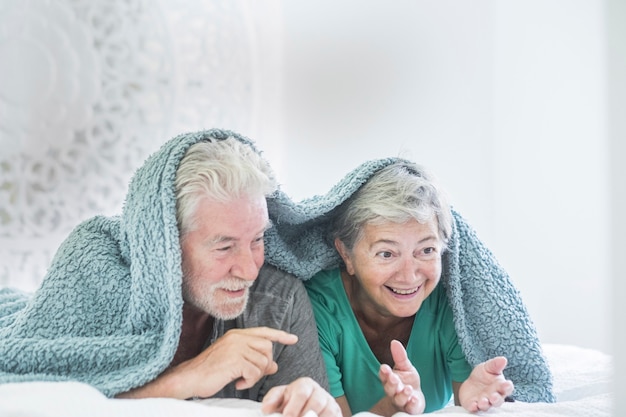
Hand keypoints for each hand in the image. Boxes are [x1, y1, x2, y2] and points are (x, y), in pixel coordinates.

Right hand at [157, 327, 297, 398]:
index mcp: (236, 335)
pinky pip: (255, 373)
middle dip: (265, 364)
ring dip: (256, 376)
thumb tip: (274, 365)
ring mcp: (236, 348)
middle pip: (267, 348)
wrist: (189, 378)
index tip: (293, 339)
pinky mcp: (235, 360)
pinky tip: (237, 383)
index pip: (264, 332)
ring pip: (263, 362)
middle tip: (252, 375)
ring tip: (241, 380)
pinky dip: (249, 382)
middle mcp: (238, 338)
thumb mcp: (234, 362)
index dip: (280, 335)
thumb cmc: (209, 371)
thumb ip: (253, 359)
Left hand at [261, 377, 340, 416]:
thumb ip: (272, 400)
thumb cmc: (290, 401)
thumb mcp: (279, 398)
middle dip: (305, 415)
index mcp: (305, 384)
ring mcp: (330, 403)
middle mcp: (319, 392)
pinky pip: (334, 416)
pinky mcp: (337, 413)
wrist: (303, 406)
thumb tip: (266, 409)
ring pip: (328, 412)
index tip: (287, 416)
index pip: (302, 393)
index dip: (294, 407)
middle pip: (316, 404)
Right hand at [377, 340, 424, 414]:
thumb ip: (400, 356)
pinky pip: (410, 408)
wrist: (415, 400)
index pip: (384, 376)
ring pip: (399, 399)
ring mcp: (401, 401)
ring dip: (402, 394)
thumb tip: (394, 342)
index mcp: (390, 380)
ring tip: (407, 389)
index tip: (385, 368)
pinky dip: (412, 404)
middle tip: (393, 378)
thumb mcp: (404, 367)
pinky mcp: (410, 409)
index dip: (384, 372)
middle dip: (391, 383)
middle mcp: (393, 391)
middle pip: (389, 388)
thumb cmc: (407, 382)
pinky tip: (414, 399)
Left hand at [458, 356, 514, 411]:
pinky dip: (474, 407)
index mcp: (500, 386)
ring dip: (485, 404)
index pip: (506, 388)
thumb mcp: (488, 367)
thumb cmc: (484, 375)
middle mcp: (493, 396)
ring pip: (487, 406)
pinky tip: (473, 405)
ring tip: (483, 401)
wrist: (470, 381)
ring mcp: (484, 401)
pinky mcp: (473, 405)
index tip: (507, 384)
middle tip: (493, 397)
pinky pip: (474, 408)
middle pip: (498, 400)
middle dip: (496, 399)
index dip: (507, 387)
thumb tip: (503, 359)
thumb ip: (495, 364)